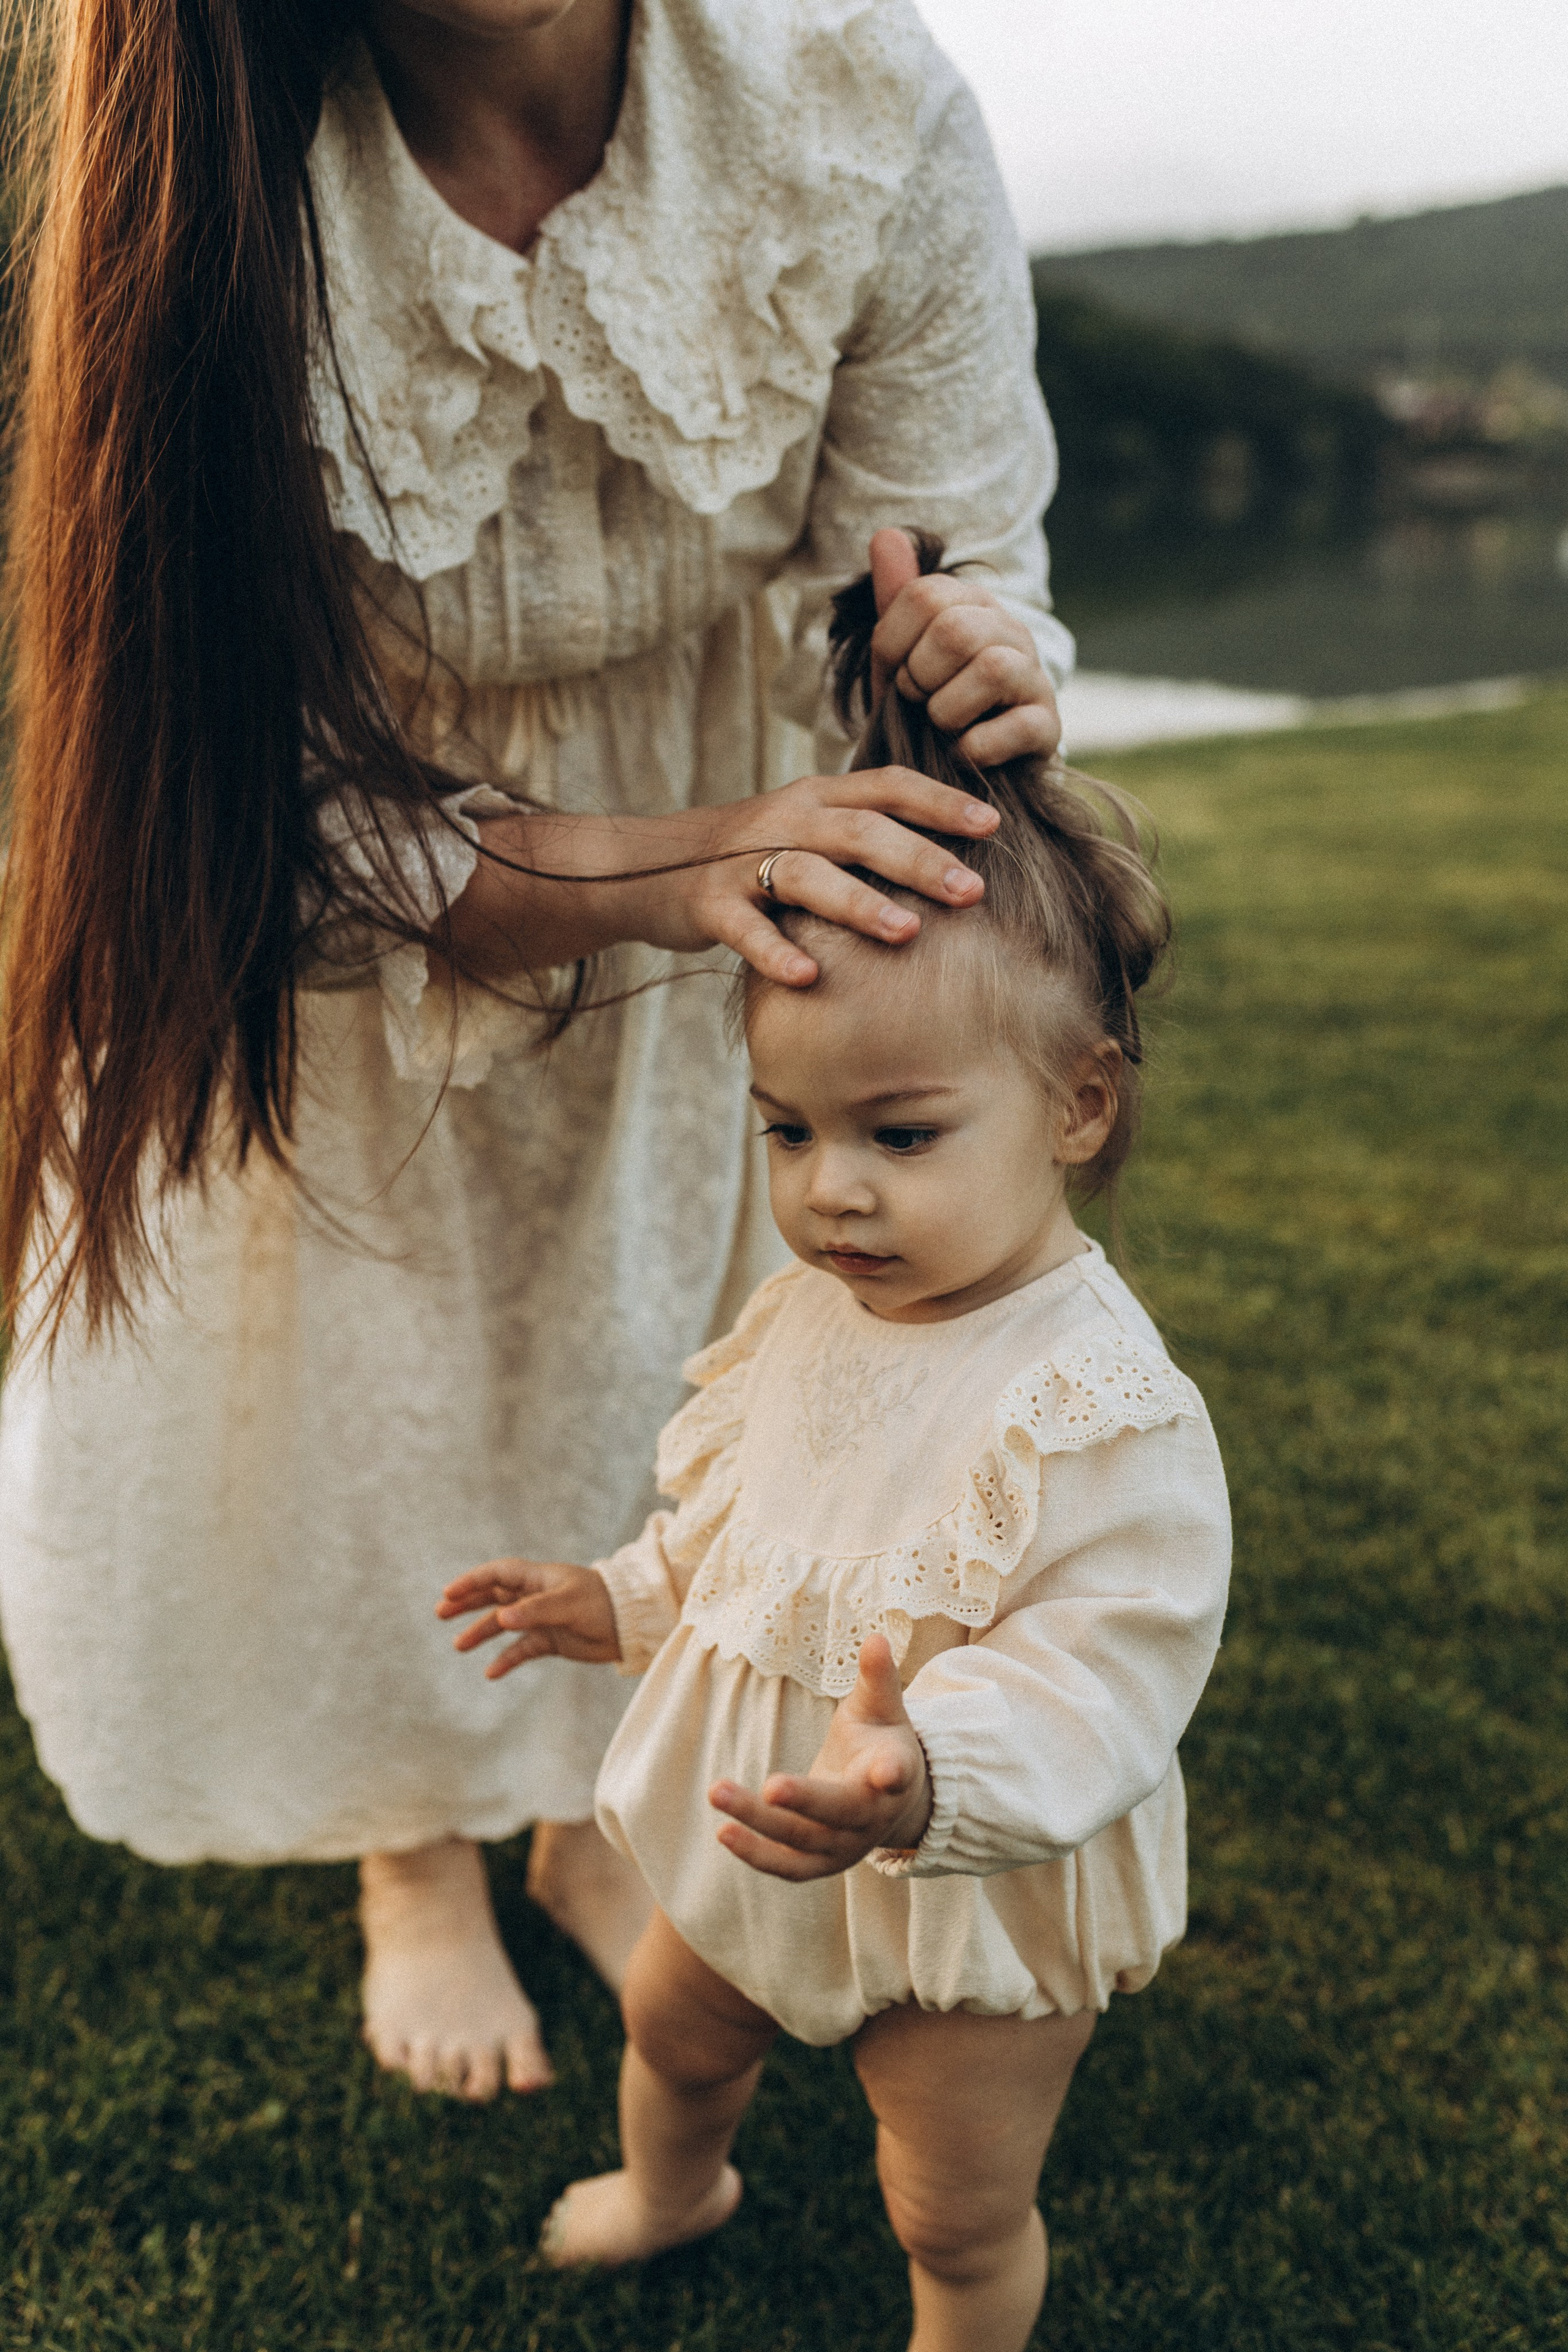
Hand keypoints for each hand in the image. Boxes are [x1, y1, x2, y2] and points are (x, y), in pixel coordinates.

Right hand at [437, 1559, 619, 1676]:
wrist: (632, 1625)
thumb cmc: (603, 1603)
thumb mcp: (569, 1603)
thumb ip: (535, 1611)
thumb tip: (502, 1617)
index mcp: (539, 1577)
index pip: (498, 1574)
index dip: (473, 1580)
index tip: (449, 1592)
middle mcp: (536, 1595)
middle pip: (494, 1596)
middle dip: (468, 1603)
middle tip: (441, 1612)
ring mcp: (542, 1618)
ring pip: (504, 1624)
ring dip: (481, 1632)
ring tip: (459, 1645)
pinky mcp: (551, 1640)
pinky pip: (521, 1649)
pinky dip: (506, 1659)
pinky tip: (491, 1673)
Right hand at [458, 766, 1001, 990]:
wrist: (643, 867)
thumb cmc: (747, 857)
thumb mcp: (805, 832)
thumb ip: (864, 835)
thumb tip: (953, 856)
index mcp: (816, 798)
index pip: (886, 787)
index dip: (939, 802)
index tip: (992, 824)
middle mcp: (784, 820)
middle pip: (859, 830)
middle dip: (918, 858)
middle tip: (971, 889)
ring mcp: (744, 862)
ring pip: (807, 875)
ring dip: (860, 902)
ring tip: (907, 932)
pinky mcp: (708, 904)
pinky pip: (747, 928)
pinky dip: (776, 951)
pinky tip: (810, 976)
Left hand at [708, 1636, 931, 1880]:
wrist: (888, 1800)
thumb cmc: (879, 1741)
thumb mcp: (882, 1707)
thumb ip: (877, 1677)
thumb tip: (875, 1637)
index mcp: (892, 1772)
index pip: (895, 1773)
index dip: (890, 1773)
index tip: (886, 1772)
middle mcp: (872, 1816)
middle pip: (838, 1812)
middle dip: (805, 1801)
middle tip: (771, 1786)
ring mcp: (845, 1846)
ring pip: (803, 1840)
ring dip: (760, 1824)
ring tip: (717, 1792)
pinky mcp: (820, 1863)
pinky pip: (787, 1866)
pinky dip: (756, 1854)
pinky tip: (723, 1831)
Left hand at [868, 526, 1061, 767]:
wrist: (965, 768)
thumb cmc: (932, 704)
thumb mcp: (902, 654)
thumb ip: (895, 598)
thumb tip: (886, 534)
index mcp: (972, 603)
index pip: (923, 595)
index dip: (892, 642)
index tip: (892, 673)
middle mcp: (1010, 630)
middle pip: (954, 630)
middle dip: (919, 676)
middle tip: (917, 702)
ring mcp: (1035, 677)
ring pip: (990, 669)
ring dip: (946, 710)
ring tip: (942, 726)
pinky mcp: (1048, 726)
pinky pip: (1014, 728)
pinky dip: (974, 747)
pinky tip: (962, 753)